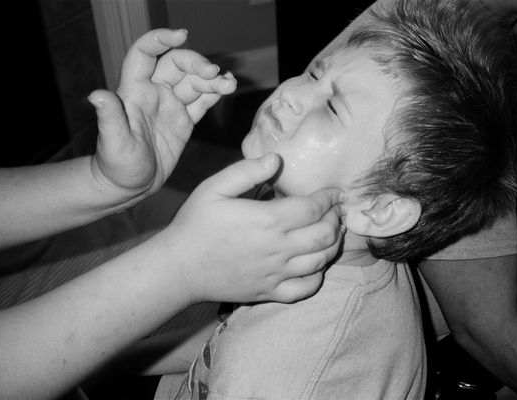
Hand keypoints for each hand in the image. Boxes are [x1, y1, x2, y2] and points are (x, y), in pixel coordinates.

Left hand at [88, 29, 235, 202]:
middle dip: (196, 63)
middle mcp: (153, 93)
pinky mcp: (184, 121)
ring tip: (229, 85)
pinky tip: (229, 88)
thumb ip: (109, 118)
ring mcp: (170, 106)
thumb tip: (97, 95)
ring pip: (193, 81)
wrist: (129, 186)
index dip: (160, 40)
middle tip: (213, 74)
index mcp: (134, 91)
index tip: (180, 35)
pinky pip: (202, 101)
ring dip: (212, 79)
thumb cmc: (116, 166)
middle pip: (176, 64)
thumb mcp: (113, 144)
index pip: (144, 54)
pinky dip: (216, 93)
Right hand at [163, 153, 345, 303]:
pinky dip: (318, 275)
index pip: (314, 208)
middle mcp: (278, 248)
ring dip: (333, 245)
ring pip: (321, 261)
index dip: (331, 198)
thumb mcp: (214, 188)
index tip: (337, 192)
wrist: (179, 268)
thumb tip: (276, 159)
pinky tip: (316, 264)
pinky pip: (306, 288)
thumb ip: (246, 171)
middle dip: (336, 219)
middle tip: (336, 211)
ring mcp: (276, 273)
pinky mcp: (270, 292)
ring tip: (333, 233)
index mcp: (268, 220)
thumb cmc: (195, 224)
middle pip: (325, 234)